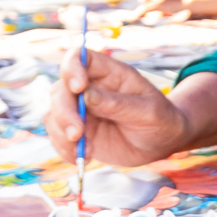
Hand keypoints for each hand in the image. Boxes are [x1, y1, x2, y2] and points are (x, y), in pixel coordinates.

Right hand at [44, 43, 191, 168]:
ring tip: (86, 151)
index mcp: (109, 73)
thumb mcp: (148, 111)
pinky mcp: (78, 132)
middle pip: (60, 90)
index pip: (79, 58)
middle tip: (77, 134)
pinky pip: (58, 138)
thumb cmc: (160, 119)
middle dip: (64, 112)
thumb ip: (118, 103)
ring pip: (53, 115)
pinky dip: (65, 150)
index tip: (78, 87)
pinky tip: (83, 158)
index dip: (72, 68)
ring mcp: (80, 111)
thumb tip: (86, 95)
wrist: (163, 143)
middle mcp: (89, 88)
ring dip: (62, 134)